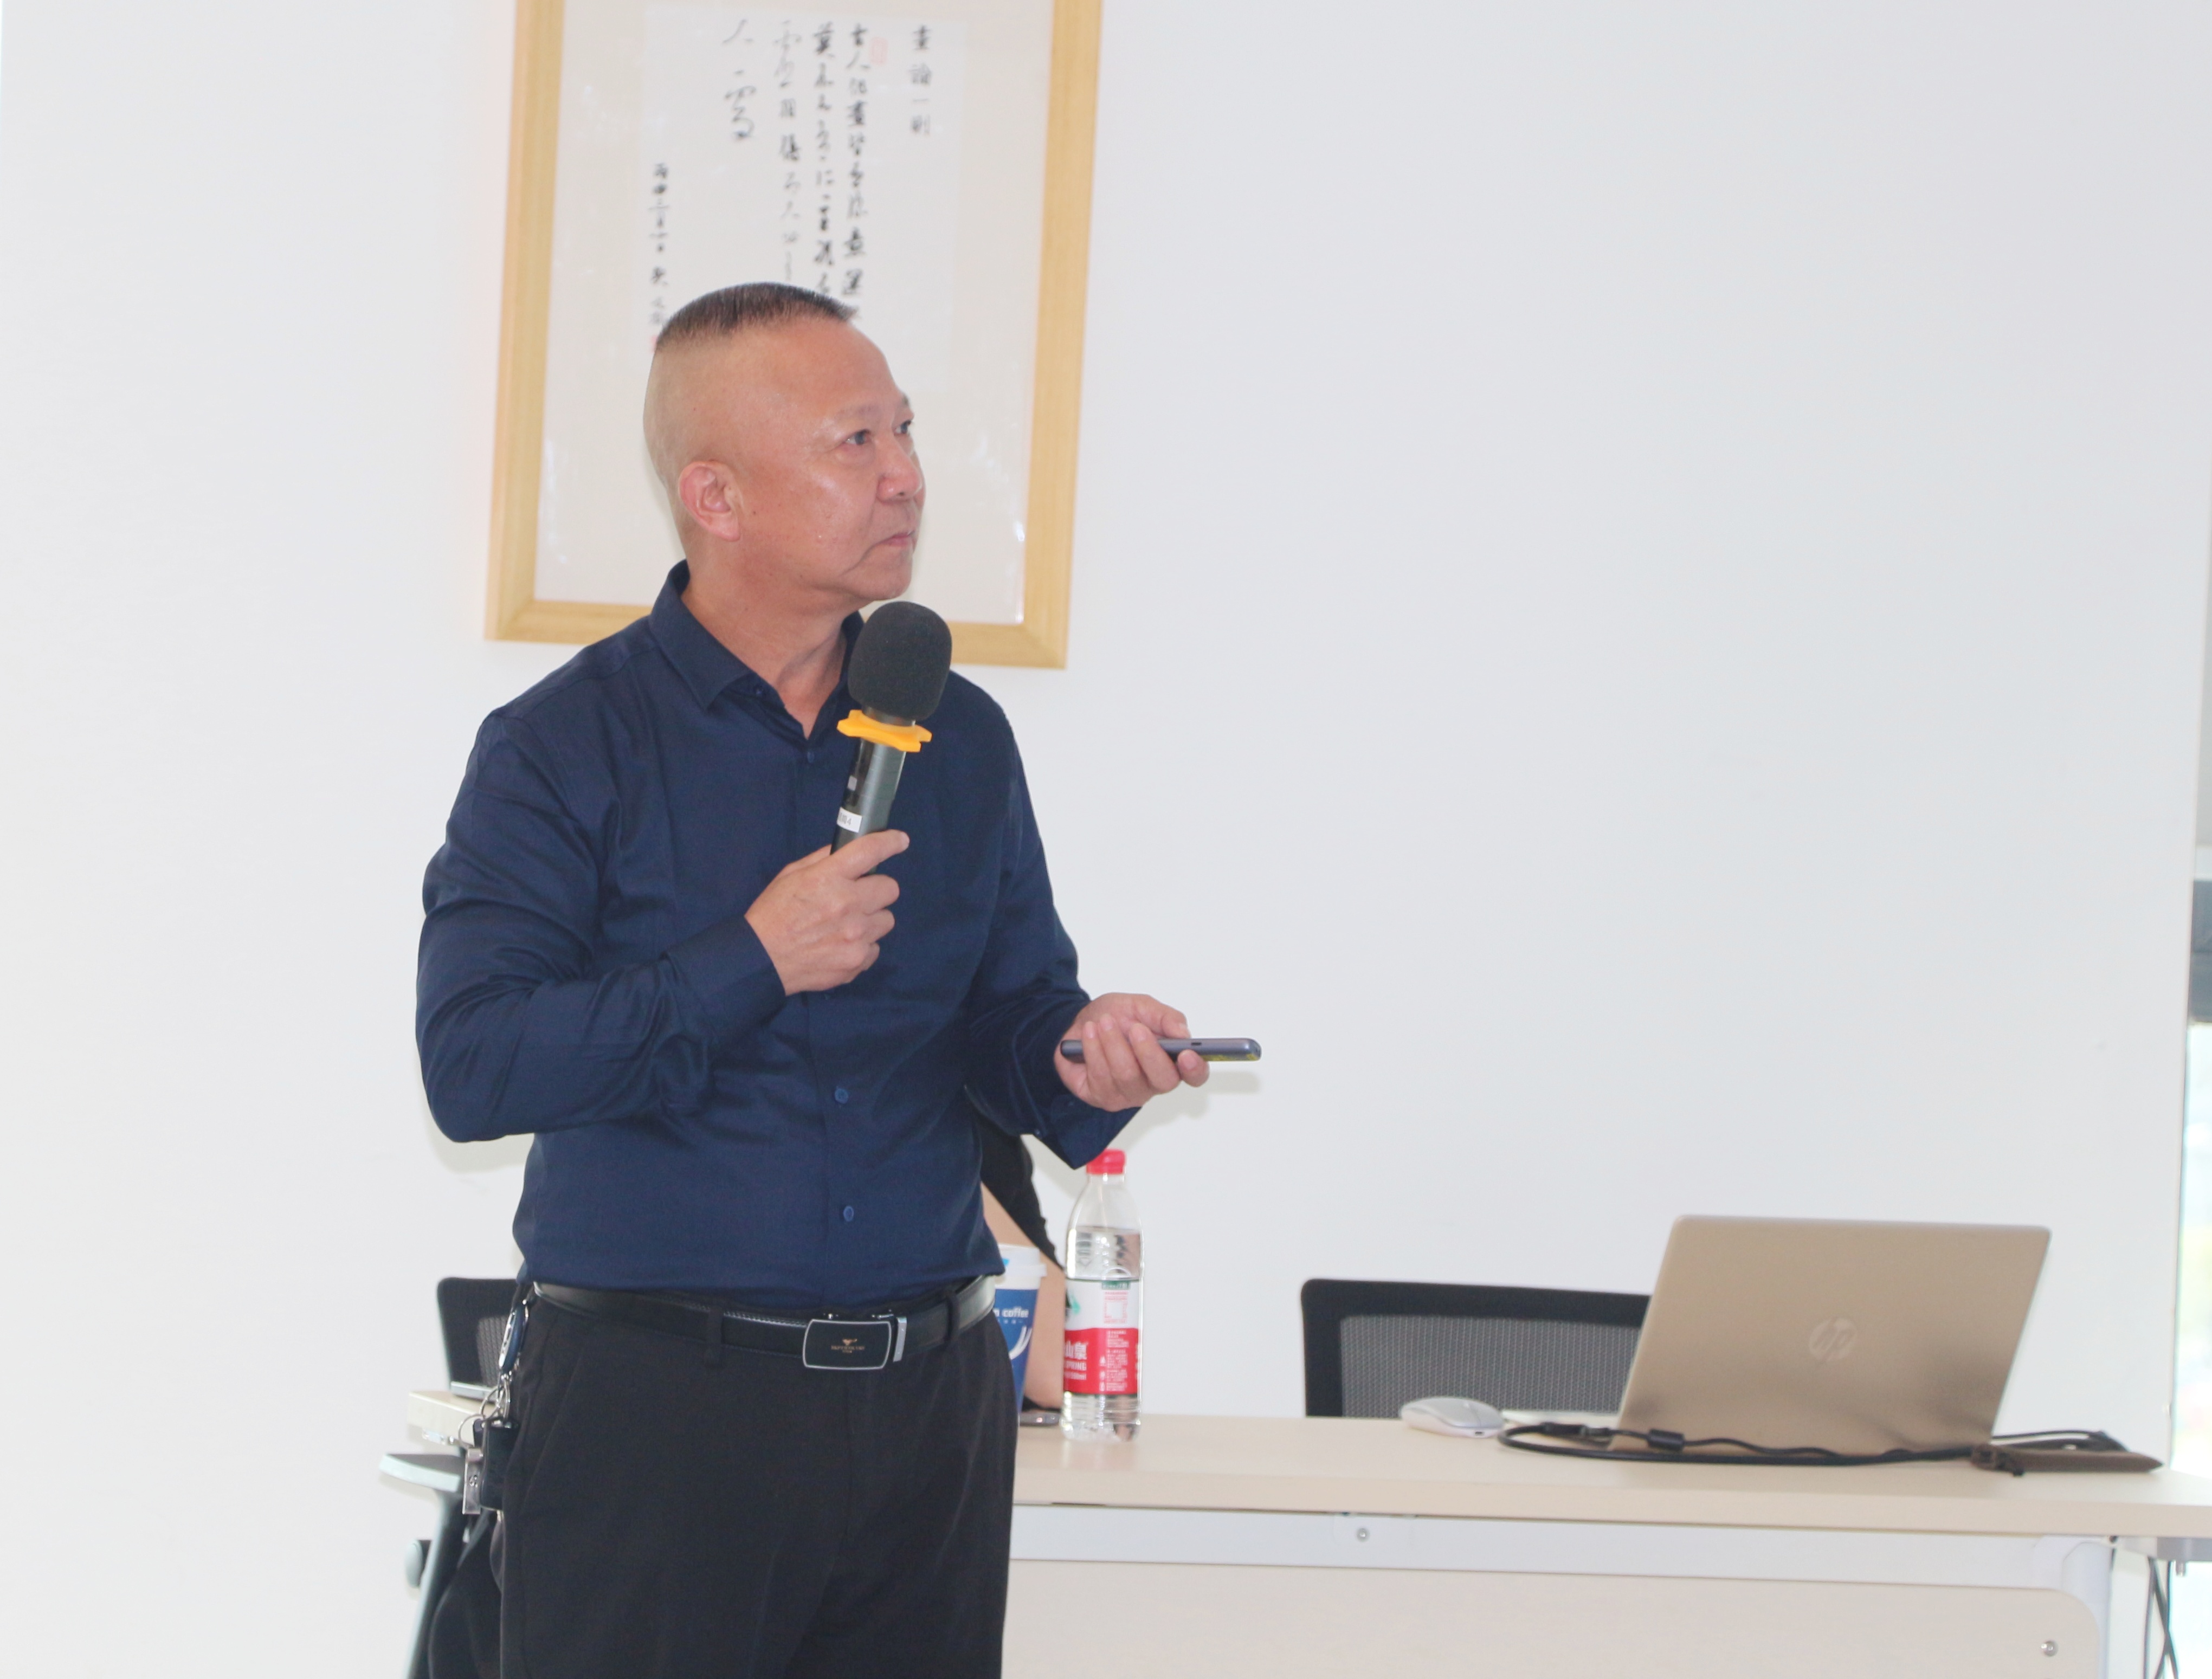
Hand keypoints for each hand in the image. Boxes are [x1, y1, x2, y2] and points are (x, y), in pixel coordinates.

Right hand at [744, 831, 905, 993]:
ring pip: (886, 920)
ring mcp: (855, 935)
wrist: (761, 960)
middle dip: (876, 889)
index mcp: (828, 877)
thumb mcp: (791, 875)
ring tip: (846, 925)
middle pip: (890, 888)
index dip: (890, 842)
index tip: (899, 841)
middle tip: (858, 897)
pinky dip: (862, 946)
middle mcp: (847, 904)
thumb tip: (848, 850)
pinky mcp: (857, 960)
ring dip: (871, 919)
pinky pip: (876, 947)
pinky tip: (841, 945)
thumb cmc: (774, 913)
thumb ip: (823, 860)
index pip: (870, 851)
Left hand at [1054, 993, 1209, 1112]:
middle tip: (1136, 1029)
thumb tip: (1183, 1032)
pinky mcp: (1101, 1097)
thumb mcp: (1141, 1006)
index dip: (1195, 1069)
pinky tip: (1089, 1033)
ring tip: (1103, 1022)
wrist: (1081, 1023)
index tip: (1188, 1054)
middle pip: (1162, 1080)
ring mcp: (1128, 1094)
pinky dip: (1093, 1049)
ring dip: (1113, 1043)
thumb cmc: (1117, 1017)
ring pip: (1126, 1076)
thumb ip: (1164, 1017)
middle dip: (1148, 1052)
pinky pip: (1100, 1077)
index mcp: (1171, 1061)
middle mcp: (1153, 1083)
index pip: (1194, 1075)